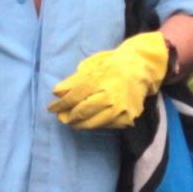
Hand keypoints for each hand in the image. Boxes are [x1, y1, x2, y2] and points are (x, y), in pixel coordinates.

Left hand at [49, 30, 170, 130]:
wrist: (141, 69)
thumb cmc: (113, 66)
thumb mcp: (92, 67)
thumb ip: (74, 81)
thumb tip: (56, 93)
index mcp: (99, 80)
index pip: (74, 96)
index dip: (60, 104)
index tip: (51, 108)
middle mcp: (110, 96)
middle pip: (82, 112)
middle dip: (68, 116)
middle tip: (61, 118)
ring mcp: (120, 109)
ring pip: (93, 122)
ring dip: (79, 124)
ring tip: (72, 122)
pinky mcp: (127, 118)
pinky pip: (106, 125)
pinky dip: (96, 124)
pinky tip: (90, 120)